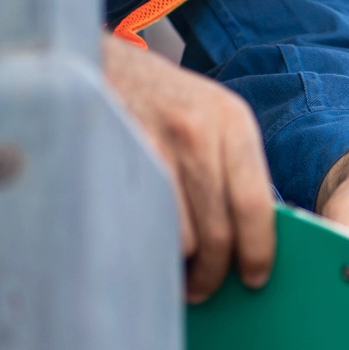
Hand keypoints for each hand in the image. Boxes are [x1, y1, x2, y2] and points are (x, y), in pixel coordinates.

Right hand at [102, 35, 275, 302]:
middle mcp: (198, 131)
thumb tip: (249, 238)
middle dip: (213, 273)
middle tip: (205, 290)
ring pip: (179, 237)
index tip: (254, 278)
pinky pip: (139, 227)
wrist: (92, 60)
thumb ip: (230, 168)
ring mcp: (154, 145)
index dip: (257, 251)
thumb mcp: (207, 118)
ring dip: (178, 267)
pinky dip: (146, 249)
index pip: (255, 205)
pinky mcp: (114, 159)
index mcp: (233, 121)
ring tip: (174, 274)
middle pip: (218, 230)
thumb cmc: (156, 100)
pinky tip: (144, 248)